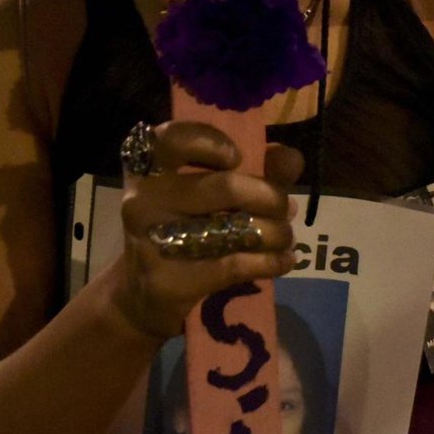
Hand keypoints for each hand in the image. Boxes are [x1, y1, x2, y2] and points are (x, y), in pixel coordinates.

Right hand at [111, 121, 303, 341]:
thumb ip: (257, 169)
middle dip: (270, 198)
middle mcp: (141, 200)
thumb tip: (292, 158)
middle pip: (224, 188)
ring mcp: (150, 242)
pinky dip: (269, 262)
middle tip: (285, 209)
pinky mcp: (167, 281)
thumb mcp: (212, 194)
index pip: (173, 138)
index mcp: (147, 168)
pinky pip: (234, 265)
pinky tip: (284, 260)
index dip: (211, 142)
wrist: (141, 295)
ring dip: (275, 233)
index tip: (237, 158)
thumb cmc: (184, 229)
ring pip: (233, 230)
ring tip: (286, 237)